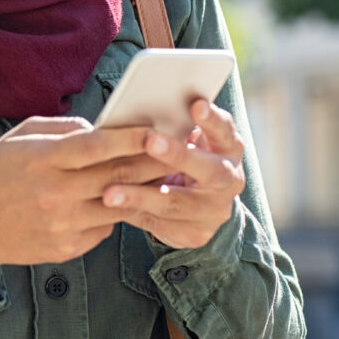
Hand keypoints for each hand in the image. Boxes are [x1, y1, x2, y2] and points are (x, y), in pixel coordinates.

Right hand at [0, 117, 169, 274]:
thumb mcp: (19, 137)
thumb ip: (61, 128)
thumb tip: (100, 128)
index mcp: (43, 160)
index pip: (97, 145)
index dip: (131, 136)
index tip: (156, 128)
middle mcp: (56, 193)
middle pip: (117, 176)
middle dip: (152, 162)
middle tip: (177, 151)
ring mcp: (63, 224)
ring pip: (119, 205)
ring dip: (145, 191)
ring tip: (164, 177)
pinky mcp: (68, 247)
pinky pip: (105, 228)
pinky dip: (117, 213)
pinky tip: (124, 202)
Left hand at [101, 99, 245, 249]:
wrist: (200, 207)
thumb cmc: (185, 159)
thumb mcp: (188, 140)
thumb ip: (175, 127)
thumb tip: (138, 108)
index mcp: (228, 149)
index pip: (225, 131)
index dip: (213, 120)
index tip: (196, 105)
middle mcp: (228, 180)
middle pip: (209, 170)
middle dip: (178, 155)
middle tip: (151, 141)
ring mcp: (214, 211)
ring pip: (176, 204)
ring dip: (142, 196)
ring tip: (110, 192)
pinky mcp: (195, 234)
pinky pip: (160, 224)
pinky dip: (133, 213)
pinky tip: (110, 207)